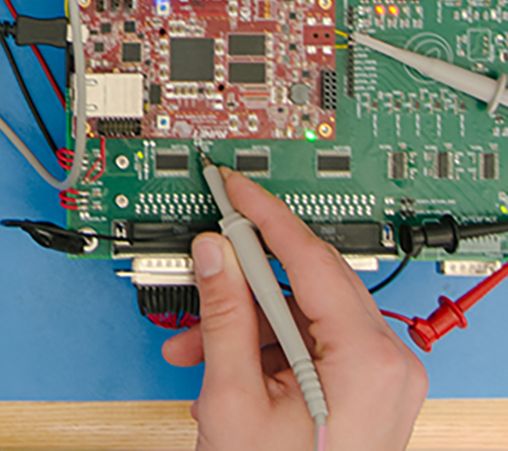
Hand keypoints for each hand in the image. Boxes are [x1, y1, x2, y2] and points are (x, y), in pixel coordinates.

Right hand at [161, 169, 427, 449]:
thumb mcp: (235, 397)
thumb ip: (223, 316)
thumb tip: (213, 255)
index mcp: (369, 357)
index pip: (310, 257)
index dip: (263, 216)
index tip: (232, 186)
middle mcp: (389, 363)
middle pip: (307, 283)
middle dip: (241, 279)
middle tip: (201, 256)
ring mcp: (382, 380)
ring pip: (303, 316)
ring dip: (243, 322)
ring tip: (192, 342)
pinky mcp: (368, 394)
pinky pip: (312, 346)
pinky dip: (264, 349)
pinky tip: (218, 364)